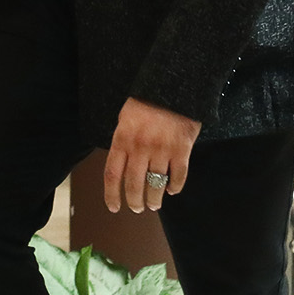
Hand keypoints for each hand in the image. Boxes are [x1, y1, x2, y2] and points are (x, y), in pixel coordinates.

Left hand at [102, 97, 200, 213]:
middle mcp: (140, 147)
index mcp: (122, 139)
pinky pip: (178, 176)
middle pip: (134, 184)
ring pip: (156, 184)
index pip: (112, 175)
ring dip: (154, 199)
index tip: (114, 207)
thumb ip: (122, 143)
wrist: (173, 86)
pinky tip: (172, 191)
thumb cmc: (146, 102)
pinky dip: (175, 187)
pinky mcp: (182, 149)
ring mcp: (162, 149)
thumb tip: (121, 168)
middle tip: (138, 208)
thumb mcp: (125, 119)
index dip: (112, 195)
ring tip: (154, 204)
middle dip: (135, 201)